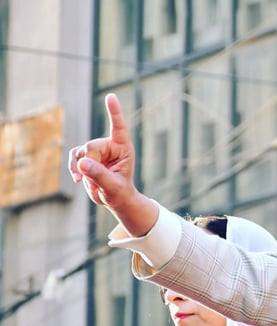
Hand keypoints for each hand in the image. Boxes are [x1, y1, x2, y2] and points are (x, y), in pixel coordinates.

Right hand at [67, 93, 156, 236]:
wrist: (115, 199)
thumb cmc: (120, 192)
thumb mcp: (112, 185)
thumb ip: (98, 174)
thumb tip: (82, 162)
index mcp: (123, 148)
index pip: (119, 127)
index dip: (114, 112)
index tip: (110, 96)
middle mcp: (110, 146)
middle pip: (91, 146)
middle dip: (89, 164)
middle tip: (95, 179)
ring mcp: (97, 150)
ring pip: (81, 152)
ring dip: (80, 167)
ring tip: (86, 182)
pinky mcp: (87, 157)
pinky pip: (75, 157)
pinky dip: (73, 167)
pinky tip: (77, 179)